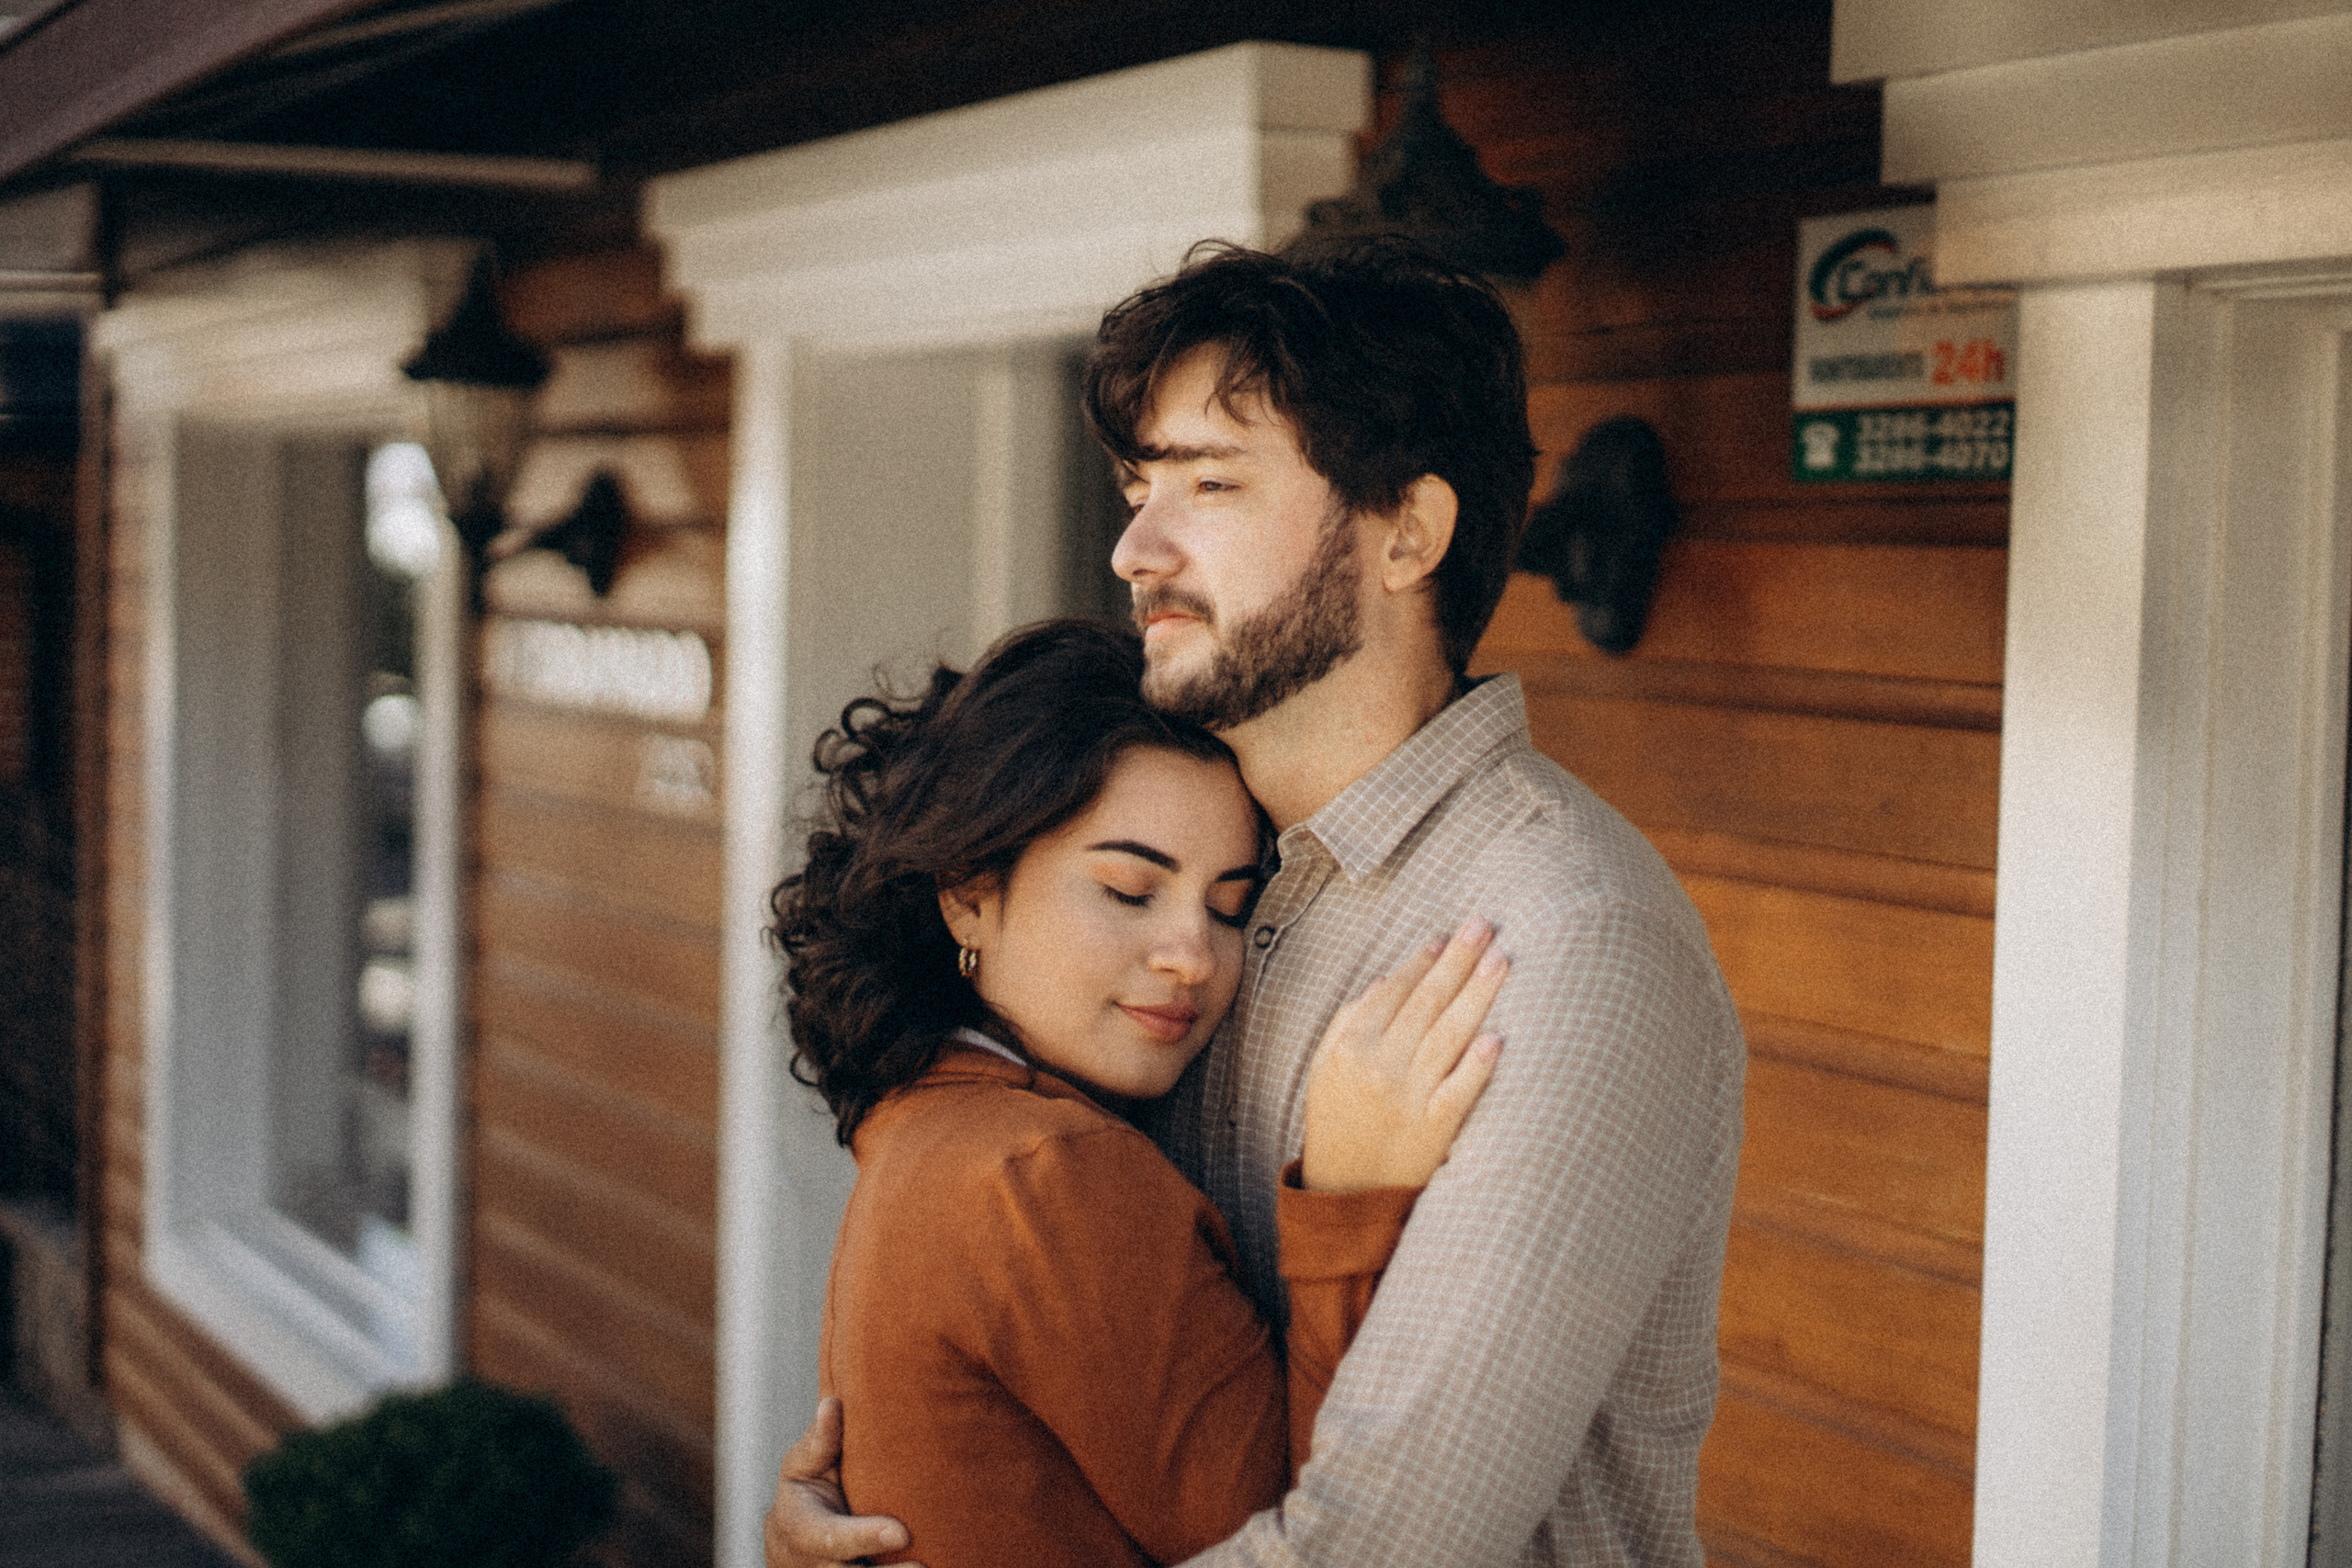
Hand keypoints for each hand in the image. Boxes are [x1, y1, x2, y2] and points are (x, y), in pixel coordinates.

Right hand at [764, 1398, 920, 1567]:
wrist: (792, 1544)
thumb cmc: (805, 1492)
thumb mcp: (801, 1466)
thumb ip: (819, 1441)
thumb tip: (833, 1404)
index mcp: (802, 1529)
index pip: (830, 1538)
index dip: (864, 1537)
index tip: (901, 1532)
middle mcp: (816, 1566)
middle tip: (924, 1566)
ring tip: (934, 1567)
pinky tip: (936, 1566)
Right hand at [1302, 918, 1505, 1192]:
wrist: (1345, 1192)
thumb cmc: (1337, 1122)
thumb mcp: (1324, 1069)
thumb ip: (1348, 1022)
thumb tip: (1386, 979)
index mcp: (1352, 1047)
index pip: (1394, 991)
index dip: (1423, 961)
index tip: (1446, 936)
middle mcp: (1381, 1067)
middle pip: (1428, 1002)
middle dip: (1458, 960)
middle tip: (1485, 926)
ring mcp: (1410, 1097)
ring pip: (1450, 1034)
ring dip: (1478, 994)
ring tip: (1501, 960)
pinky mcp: (1436, 1128)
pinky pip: (1460, 1089)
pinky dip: (1478, 1064)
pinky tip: (1498, 1036)